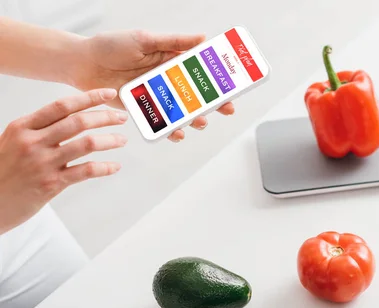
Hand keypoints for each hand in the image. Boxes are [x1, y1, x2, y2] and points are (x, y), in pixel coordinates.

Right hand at [0, 88, 126, 234]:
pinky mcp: (51, 183)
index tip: (108, 94)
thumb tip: (70, 119)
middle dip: (105, 117)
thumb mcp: (13, 142)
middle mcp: (33, 142)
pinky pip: (86, 171)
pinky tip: (115, 166)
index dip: (89, 98)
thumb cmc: (3, 172)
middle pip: (78, 122)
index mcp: (23, 127)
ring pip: (86, 144)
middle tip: (121, 118)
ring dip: (110, 140)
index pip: (62, 106)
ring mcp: (43, 163)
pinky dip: (105, 167)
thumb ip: (39, 130)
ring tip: (121, 140)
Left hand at [71, 30, 234, 141]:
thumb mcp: (144, 39)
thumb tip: (202, 38)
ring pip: (182, 110)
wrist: (82, 64)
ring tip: (201, 123)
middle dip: (213, 103)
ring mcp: (156, 94)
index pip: (200, 69)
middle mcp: (166, 78)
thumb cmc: (111, 46)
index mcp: (170, 59)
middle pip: (196, 93)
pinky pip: (161, 121)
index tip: (232, 84)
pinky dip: (171, 129)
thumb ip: (173, 41)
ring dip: (194, 118)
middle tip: (227, 109)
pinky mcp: (143, 108)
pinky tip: (178, 134)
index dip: (217, 77)